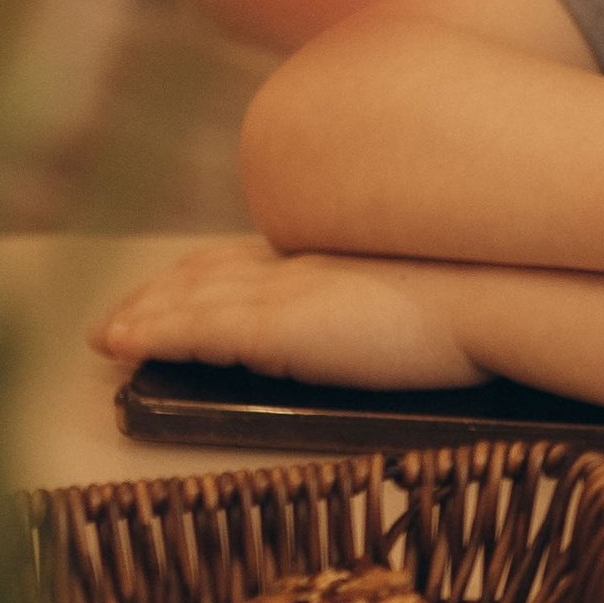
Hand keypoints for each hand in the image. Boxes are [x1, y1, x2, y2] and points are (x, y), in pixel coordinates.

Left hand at [89, 236, 483, 388]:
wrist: (496, 293)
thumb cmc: (481, 300)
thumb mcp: (424, 294)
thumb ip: (383, 298)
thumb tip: (379, 321)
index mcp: (334, 260)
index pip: (251, 261)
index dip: (203, 273)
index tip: (174, 283)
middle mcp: (299, 266)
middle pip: (209, 272)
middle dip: (160, 291)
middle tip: (120, 314)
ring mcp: (287, 293)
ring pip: (194, 297)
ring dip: (143, 313)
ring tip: (107, 334)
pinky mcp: (280, 327)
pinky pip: (198, 328)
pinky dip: (154, 331)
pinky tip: (123, 341)